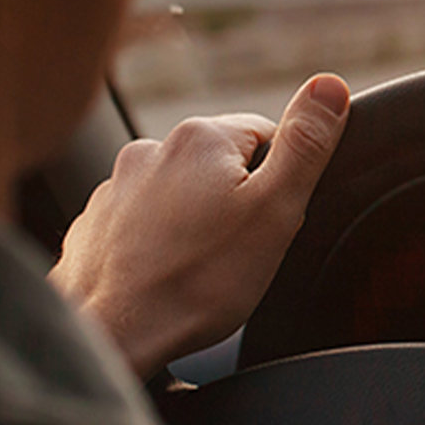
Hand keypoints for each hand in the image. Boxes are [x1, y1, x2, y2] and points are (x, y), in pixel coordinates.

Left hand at [48, 74, 349, 377]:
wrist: (111, 338)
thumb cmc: (196, 282)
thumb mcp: (276, 210)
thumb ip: (306, 143)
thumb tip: (330, 85)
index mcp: (201, 138)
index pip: (268, 136)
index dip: (279, 183)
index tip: (269, 223)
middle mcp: (151, 150)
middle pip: (222, 165)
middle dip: (236, 202)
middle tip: (238, 252)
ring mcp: (114, 187)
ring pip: (180, 195)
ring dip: (194, 222)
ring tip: (199, 270)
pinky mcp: (94, 225)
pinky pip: (142, 223)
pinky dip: (157, 244)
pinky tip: (165, 276)